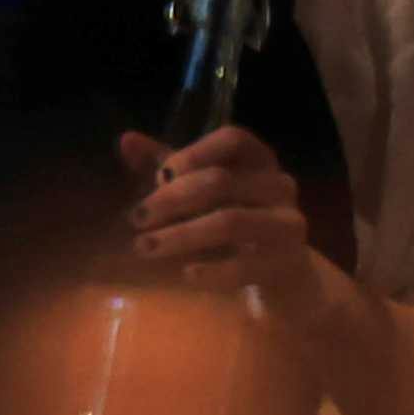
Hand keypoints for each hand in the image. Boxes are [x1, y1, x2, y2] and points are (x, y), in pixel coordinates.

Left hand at [117, 125, 342, 307]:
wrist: (284, 272)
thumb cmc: (236, 218)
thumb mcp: (202, 189)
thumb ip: (167, 164)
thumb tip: (126, 139)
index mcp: (259, 160)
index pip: (233, 139)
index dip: (195, 152)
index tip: (160, 175)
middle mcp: (279, 186)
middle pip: (222, 181)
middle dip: (172, 199)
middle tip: (135, 218)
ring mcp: (287, 225)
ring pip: (230, 221)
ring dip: (182, 235)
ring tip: (144, 248)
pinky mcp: (286, 263)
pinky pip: (245, 265)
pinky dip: (212, 271)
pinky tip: (185, 274)